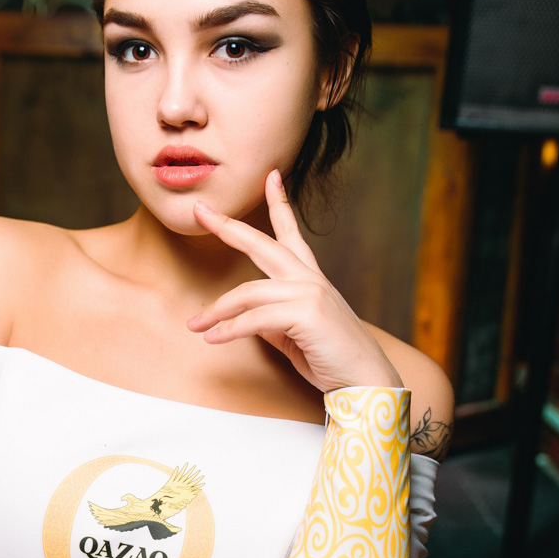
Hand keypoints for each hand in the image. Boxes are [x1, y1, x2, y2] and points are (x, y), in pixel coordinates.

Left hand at [187, 170, 401, 392]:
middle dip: (229, 227)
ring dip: (216, 311)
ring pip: (248, 293)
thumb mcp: (294, 335)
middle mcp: (310, 279)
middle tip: (201, 212)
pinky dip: (230, 330)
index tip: (271, 176)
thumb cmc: (331, 360)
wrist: (364, 381)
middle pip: (262, 245)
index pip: (291, 234)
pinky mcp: (306, 313)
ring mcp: (310, 292)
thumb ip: (270, 321)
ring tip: (194, 325)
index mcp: (311, 279)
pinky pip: (254, 319)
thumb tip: (244, 320)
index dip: (279, 203)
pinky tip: (213, 338)